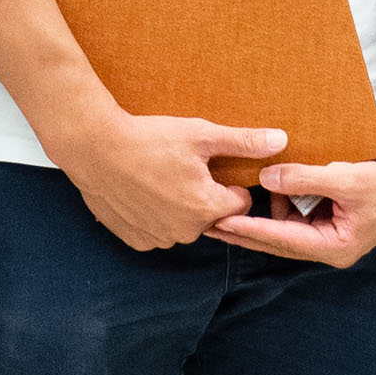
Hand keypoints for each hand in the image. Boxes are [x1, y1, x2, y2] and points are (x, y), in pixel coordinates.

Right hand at [54, 109, 269, 252]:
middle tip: (181, 167)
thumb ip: (244, 142)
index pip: (239, 203)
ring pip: (184, 224)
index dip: (229, 182)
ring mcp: (159, 238)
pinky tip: (142, 191)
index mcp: (208, 207)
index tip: (210, 165)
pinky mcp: (137, 240)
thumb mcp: (201, 134)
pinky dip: (155, 215)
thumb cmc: (149, 139)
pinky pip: (157, 230)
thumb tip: (281, 140)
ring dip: (179, 206)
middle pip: (211, 215)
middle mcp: (187, 231)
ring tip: (159, 176)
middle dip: (203, 195)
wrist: (94, 148)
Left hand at [209, 156, 375, 269]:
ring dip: (266, 209)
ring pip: (285, 225)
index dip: (249, 229)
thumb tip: (266, 178)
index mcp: (334, 247)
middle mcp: (328, 247)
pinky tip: (271, 183)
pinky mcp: (328, 219)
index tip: (221, 221)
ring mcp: (328, 234)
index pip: (282, 239)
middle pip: (276, 240)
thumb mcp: (345, 178)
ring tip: (241, 191)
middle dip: (244, 230)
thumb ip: (304, 178)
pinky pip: (296, 213)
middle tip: (209, 223)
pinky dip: (282, 199)